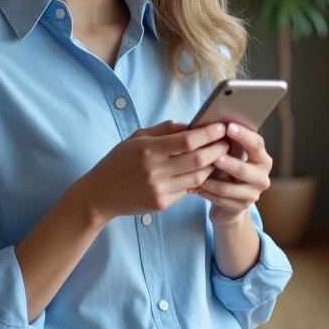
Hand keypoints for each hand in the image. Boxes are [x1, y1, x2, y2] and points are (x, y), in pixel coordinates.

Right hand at [72, 120, 230, 224]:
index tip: (220, 126)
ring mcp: (159, 189)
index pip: (187, 140)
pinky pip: (188, 190)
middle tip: (228, 141)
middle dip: (218, 149)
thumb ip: (162, 130)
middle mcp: (155, 170)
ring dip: (213, 166)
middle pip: (198, 159)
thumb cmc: (117, 162)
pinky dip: (199, 180)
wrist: (100, 194)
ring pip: (198, 177)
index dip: (208, 133)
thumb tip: (188, 125)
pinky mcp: (162, 203)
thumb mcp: (135, 138)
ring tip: (221, 156)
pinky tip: (205, 171)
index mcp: (148, 149)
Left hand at [193, 123, 271, 226]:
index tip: (228, 127)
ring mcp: (253, 194)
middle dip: (227, 162)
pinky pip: (220, 200)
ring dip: (210, 181)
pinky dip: (205, 193)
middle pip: (244, 169)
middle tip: (213, 156)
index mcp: (262, 158)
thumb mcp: (229, 155)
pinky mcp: (241, 208)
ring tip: (195, 174)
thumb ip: (226, 142)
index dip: (243, 135)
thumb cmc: (227, 169)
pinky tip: (192, 188)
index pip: (257, 144)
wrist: (229, 201)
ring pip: (228, 188)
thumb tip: (210, 123)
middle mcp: (262, 177)